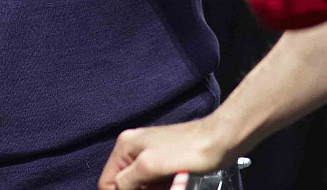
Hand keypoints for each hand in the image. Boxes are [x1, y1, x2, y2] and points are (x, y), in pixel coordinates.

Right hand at [97, 116, 233, 189]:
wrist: (219, 141)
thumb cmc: (189, 150)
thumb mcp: (149, 167)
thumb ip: (126, 180)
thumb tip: (115, 189)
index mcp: (125, 145)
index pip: (107, 182)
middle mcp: (134, 148)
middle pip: (124, 185)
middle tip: (159, 188)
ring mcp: (150, 154)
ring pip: (140, 186)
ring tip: (168, 185)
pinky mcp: (164, 162)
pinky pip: (154, 183)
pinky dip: (161, 188)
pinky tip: (173, 183)